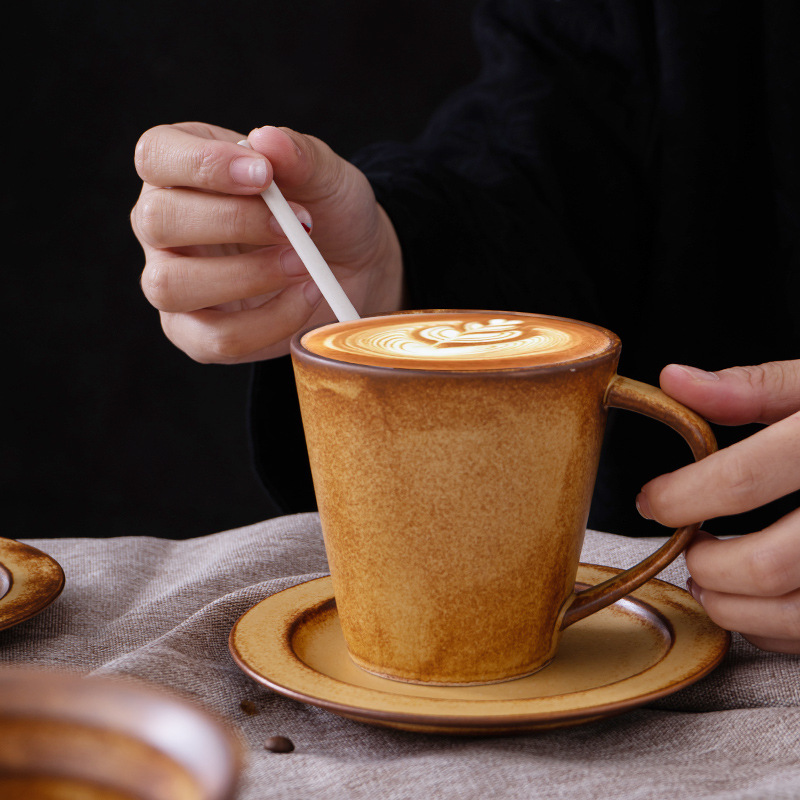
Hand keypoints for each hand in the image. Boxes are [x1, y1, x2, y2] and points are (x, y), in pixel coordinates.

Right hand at [131, 122, 403, 362]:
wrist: (356, 267)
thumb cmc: (328, 213)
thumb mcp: (327, 176)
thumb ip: (300, 156)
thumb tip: (266, 139)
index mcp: (182, 169)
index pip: (156, 155)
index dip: (203, 164)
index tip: (264, 175)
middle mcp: (165, 226)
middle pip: (158, 220)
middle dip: (233, 222)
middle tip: (297, 226)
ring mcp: (174, 283)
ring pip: (172, 286)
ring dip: (248, 276)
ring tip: (303, 264)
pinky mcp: (197, 334)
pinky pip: (216, 338)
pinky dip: (269, 321)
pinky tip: (304, 298)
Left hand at [636, 361, 799, 653]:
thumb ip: (753, 387)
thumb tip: (675, 381)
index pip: (739, 482)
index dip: (680, 498)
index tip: (654, 501)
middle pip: (766, 565)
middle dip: (707, 565)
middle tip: (689, 547)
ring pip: (796, 615)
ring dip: (735, 609)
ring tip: (713, 581)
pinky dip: (779, 631)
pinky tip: (764, 603)